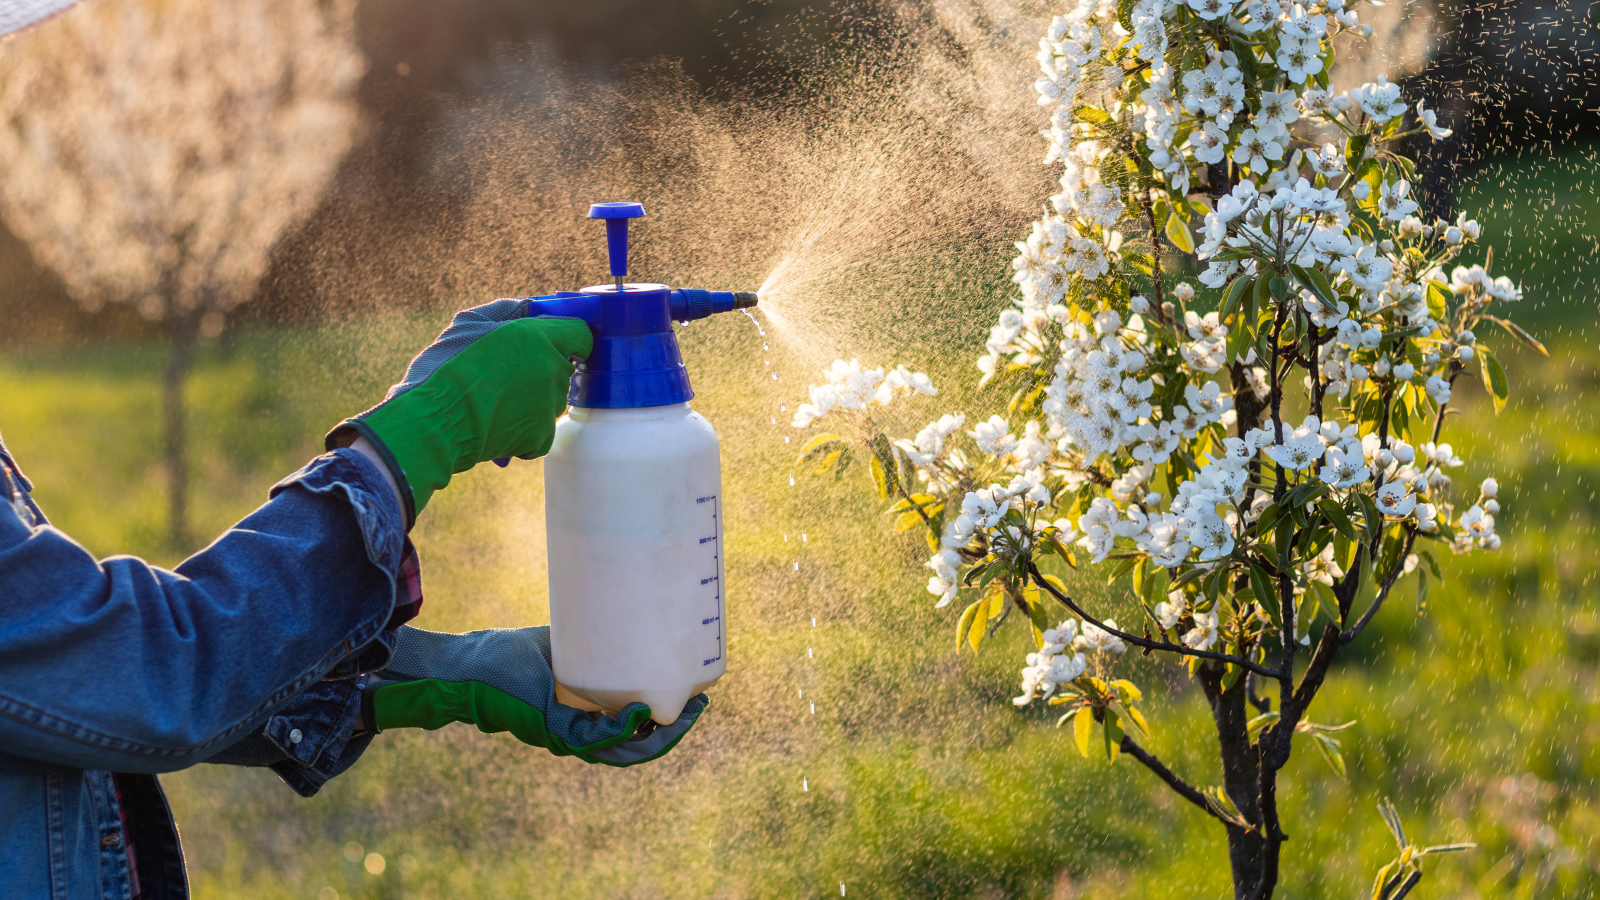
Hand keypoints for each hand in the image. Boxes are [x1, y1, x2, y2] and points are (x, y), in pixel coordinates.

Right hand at [327, 300, 592, 525]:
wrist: (436, 421)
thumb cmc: (447, 367)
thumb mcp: (470, 322)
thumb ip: (509, 310)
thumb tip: (531, 308)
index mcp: (540, 338)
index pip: (581, 334)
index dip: (569, 336)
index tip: (556, 341)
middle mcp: (554, 371)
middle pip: (562, 367)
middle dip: (541, 367)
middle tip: (506, 373)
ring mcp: (551, 407)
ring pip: (551, 398)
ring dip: (531, 397)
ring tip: (494, 399)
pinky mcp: (541, 438)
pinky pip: (541, 429)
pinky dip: (524, 428)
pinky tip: (498, 422)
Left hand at [364, 625, 707, 766]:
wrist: (470, 665)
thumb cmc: (510, 656)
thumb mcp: (565, 646)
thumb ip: (592, 638)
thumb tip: (627, 600)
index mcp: (586, 721)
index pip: (636, 731)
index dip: (669, 721)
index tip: (698, 695)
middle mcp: (579, 736)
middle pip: (639, 745)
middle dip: (675, 729)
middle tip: (701, 701)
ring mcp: (566, 736)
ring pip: (624, 749)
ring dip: (659, 735)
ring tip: (685, 709)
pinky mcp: (553, 728)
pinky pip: (595, 737)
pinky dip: (622, 728)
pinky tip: (641, 712)